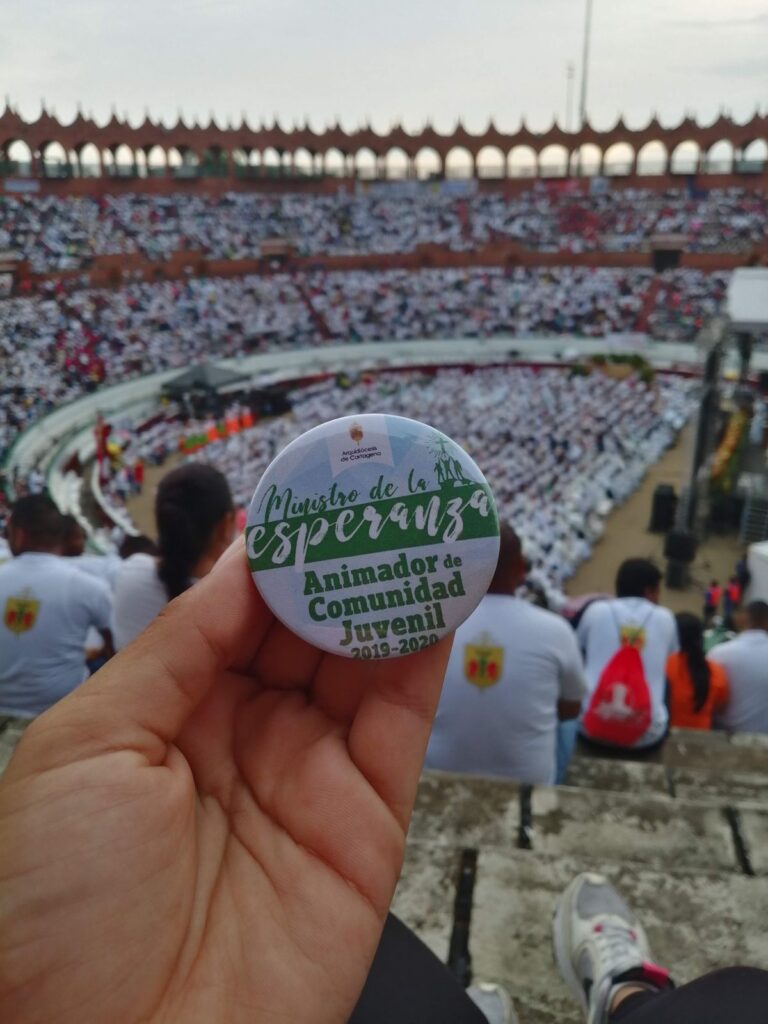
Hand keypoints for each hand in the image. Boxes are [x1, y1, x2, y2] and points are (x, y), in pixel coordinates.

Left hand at [0, 541, 450, 1022]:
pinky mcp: (368, 820)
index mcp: (169, 714)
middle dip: (341, 558)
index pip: (235, 609)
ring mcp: (310, 775)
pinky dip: (424, 652)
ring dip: (390, 590)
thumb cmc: (56, 908)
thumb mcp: (90, 744)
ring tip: (416, 521)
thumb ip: (178, 646)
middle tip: (376, 494)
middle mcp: (244, 736)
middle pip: (305, 627)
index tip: (306, 493)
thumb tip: (243, 562)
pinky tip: (433, 592)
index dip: (272, 550)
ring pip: (362, 661)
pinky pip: (401, 720)